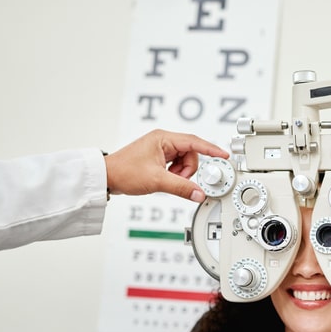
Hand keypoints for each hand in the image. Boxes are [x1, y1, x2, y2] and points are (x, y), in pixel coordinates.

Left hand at [104, 129, 228, 201]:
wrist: (106, 177)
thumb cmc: (124, 171)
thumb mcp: (157, 181)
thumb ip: (181, 188)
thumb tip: (199, 193)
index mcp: (163, 138)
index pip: (194, 142)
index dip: (211, 149)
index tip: (224, 155)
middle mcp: (163, 141)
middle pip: (191, 155)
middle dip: (188, 170)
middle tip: (178, 179)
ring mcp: (161, 150)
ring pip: (184, 162)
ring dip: (180, 174)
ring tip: (166, 180)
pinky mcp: (158, 159)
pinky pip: (176, 167)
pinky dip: (175, 175)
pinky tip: (165, 180)